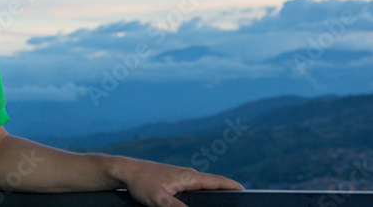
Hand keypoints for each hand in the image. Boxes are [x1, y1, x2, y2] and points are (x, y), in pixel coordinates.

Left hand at [115, 158, 242, 206]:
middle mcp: (188, 174)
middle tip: (240, 199)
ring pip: (204, 185)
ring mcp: (182, 176)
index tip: (245, 191)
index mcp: (189, 177)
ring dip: (216, 190)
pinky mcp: (175, 180)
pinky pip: (195, 186)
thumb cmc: (142, 184)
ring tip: (226, 200)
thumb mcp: (159, 200)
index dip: (232, 186)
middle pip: (214, 183)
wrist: (127, 171)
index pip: (217, 181)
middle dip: (227, 190)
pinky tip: (204, 200)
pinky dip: (204, 192)